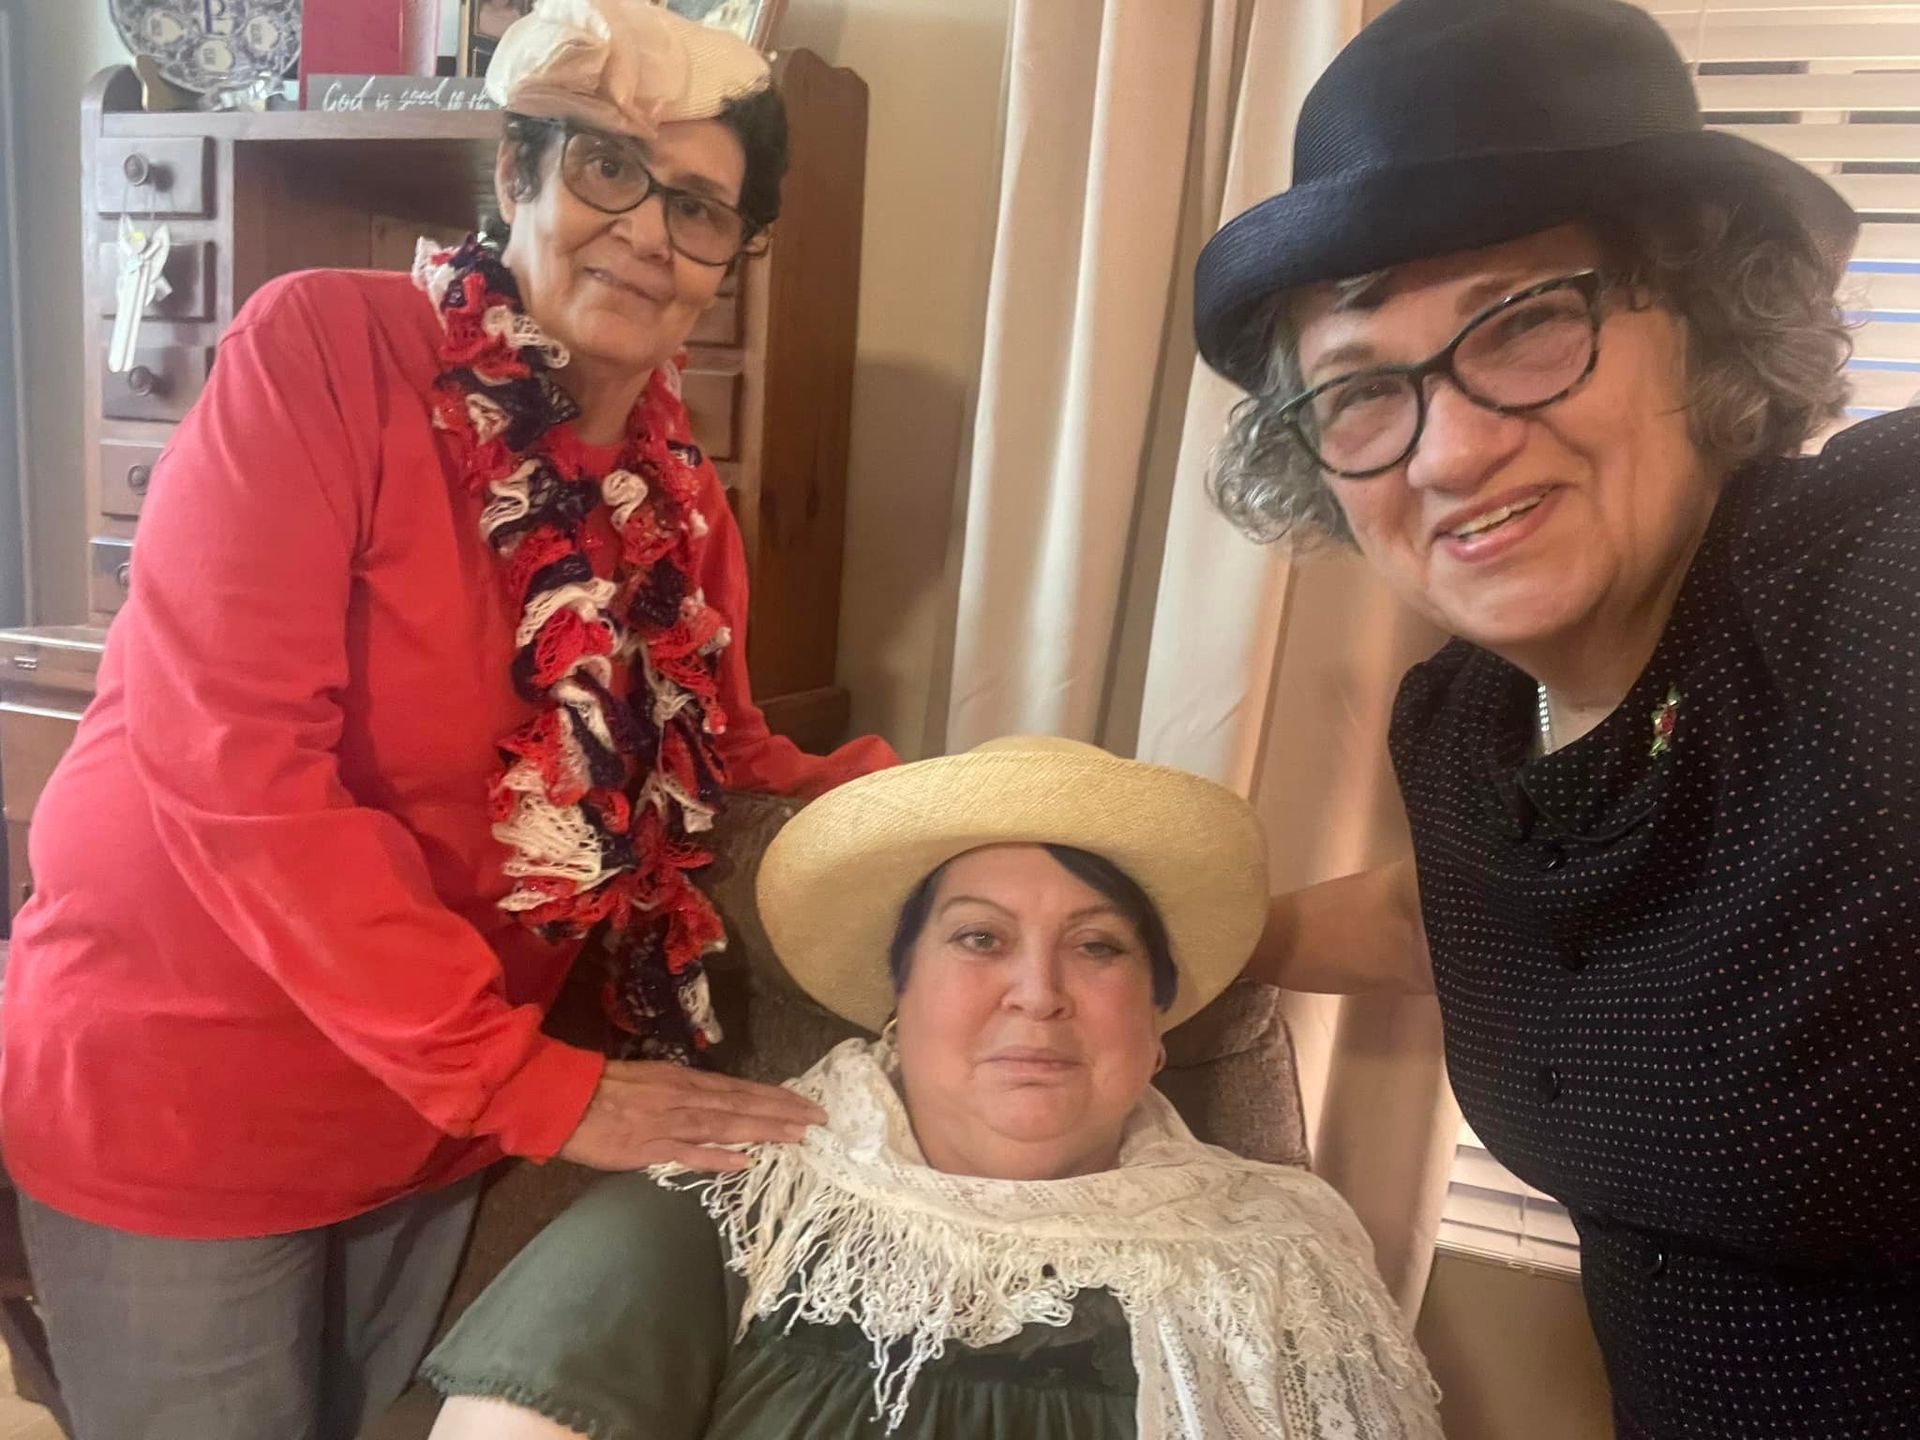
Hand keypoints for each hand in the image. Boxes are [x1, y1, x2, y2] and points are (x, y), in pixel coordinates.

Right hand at [556, 1060, 826, 1173]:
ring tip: (798, 1136)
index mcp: (686, 1082)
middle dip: (783, 1112)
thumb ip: (685, 1094)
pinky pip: (688, 1153)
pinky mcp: (649, 1147)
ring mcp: (669, 1123)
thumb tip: (716, 1104)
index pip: (741, 1089)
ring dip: (764, 1130)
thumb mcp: (653, 1081)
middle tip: (819, 1120)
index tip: (806, 1105)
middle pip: (743, 1105)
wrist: (564, 1097)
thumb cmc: (605, 1088)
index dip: (775, 1097)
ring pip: (726, 1125)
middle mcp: (685, 1098)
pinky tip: (744, 1162)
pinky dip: (717, 1157)